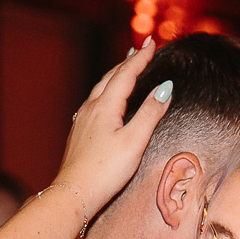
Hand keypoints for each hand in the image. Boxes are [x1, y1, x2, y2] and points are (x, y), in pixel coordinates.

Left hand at [52, 38, 174, 225]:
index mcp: (105, 106)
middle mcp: (91, 108)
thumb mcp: (134, 142)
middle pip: (110, 77)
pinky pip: (94, 102)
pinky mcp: (79, 132)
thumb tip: (165, 89)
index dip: (141, 59)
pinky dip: (106, 91)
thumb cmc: (105, 172)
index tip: (153, 44)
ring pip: (100, 89)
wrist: (74, 194)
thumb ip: (150, 113)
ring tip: (125, 68)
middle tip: (140, 50)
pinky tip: (105, 99)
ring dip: (115, 76)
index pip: (126, 74)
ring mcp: (82, 120)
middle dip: (127, 62)